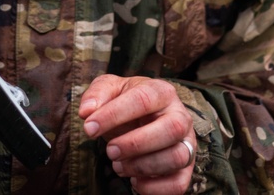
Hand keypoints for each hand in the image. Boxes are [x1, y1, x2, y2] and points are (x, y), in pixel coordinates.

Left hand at [80, 75, 195, 194]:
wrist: (147, 116)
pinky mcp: (186, 168)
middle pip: (171, 129)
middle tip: (110, 151)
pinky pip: (178, 184)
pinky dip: (154, 188)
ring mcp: (187, 143)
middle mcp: (181, 116)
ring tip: (119, 166)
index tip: (89, 128)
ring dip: (143, 166)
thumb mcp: (111, 88)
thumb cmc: (128, 102)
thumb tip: (86, 112)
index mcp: (162, 92)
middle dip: (135, 144)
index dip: (114, 115)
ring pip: (177, 157)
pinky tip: (135, 181)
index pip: (143, 100)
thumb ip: (97, 94)